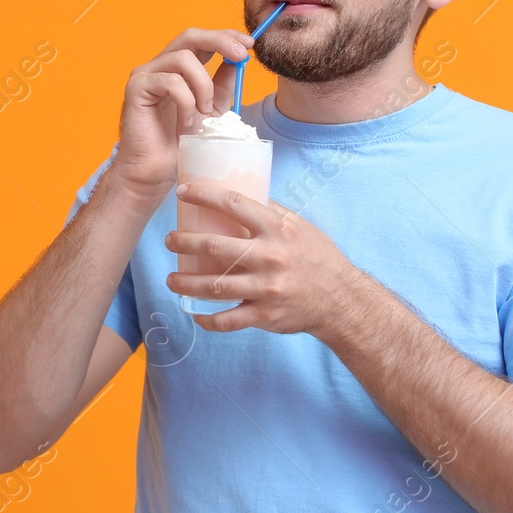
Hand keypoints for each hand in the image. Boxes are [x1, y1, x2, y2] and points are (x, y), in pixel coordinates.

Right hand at [110, 28, 256, 204]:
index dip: (225, 36)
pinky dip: (185, 102)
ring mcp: (145, 75)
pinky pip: (170, 81)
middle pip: (190, 36)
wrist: (155, 172)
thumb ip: (222, 86)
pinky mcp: (136, 88)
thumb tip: (237, 62)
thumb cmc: (179, 144)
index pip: (201, 40)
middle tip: (240, 55)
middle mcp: (160, 66)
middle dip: (220, 41)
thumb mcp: (212, 111)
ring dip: (203, 85)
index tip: (249, 45)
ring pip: (183, 59)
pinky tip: (184, 122)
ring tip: (204, 112)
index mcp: (177, 69)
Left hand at [163, 183, 367, 340]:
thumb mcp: (300, 227)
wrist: (342, 300)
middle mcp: (269, 257)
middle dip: (184, 242)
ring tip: (171, 279)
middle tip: (170, 240)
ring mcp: (266, 288)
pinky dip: (208, 320)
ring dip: (185, 283)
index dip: (203, 195)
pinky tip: (195, 314)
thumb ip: (271, 212)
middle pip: (214, 247)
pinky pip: (228, 320)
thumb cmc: (318, 258)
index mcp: (277, 229)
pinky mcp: (265, 315)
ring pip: (214, 287)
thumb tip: (241, 194)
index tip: (182, 192)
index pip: (233, 204)